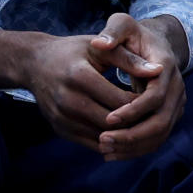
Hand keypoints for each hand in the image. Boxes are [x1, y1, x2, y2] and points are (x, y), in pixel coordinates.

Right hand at [22, 32, 142, 151]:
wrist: (32, 63)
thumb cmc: (70, 52)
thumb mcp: (98, 48)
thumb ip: (129, 59)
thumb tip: (159, 70)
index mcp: (79, 76)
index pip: (122, 101)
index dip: (143, 104)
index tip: (153, 99)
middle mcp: (67, 100)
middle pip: (114, 123)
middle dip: (136, 123)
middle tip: (151, 116)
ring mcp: (61, 117)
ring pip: (105, 137)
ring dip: (125, 135)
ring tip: (139, 124)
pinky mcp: (59, 128)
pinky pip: (92, 143)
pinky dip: (110, 140)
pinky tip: (121, 130)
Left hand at [91, 13, 185, 160]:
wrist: (154, 42)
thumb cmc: (133, 33)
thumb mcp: (122, 24)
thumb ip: (112, 32)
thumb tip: (99, 43)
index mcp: (166, 68)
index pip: (154, 97)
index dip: (133, 110)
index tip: (108, 118)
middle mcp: (176, 88)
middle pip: (161, 122)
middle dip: (133, 135)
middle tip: (103, 141)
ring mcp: (175, 103)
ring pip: (160, 134)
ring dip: (134, 146)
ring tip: (105, 150)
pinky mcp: (169, 114)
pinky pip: (157, 137)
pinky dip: (137, 147)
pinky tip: (113, 152)